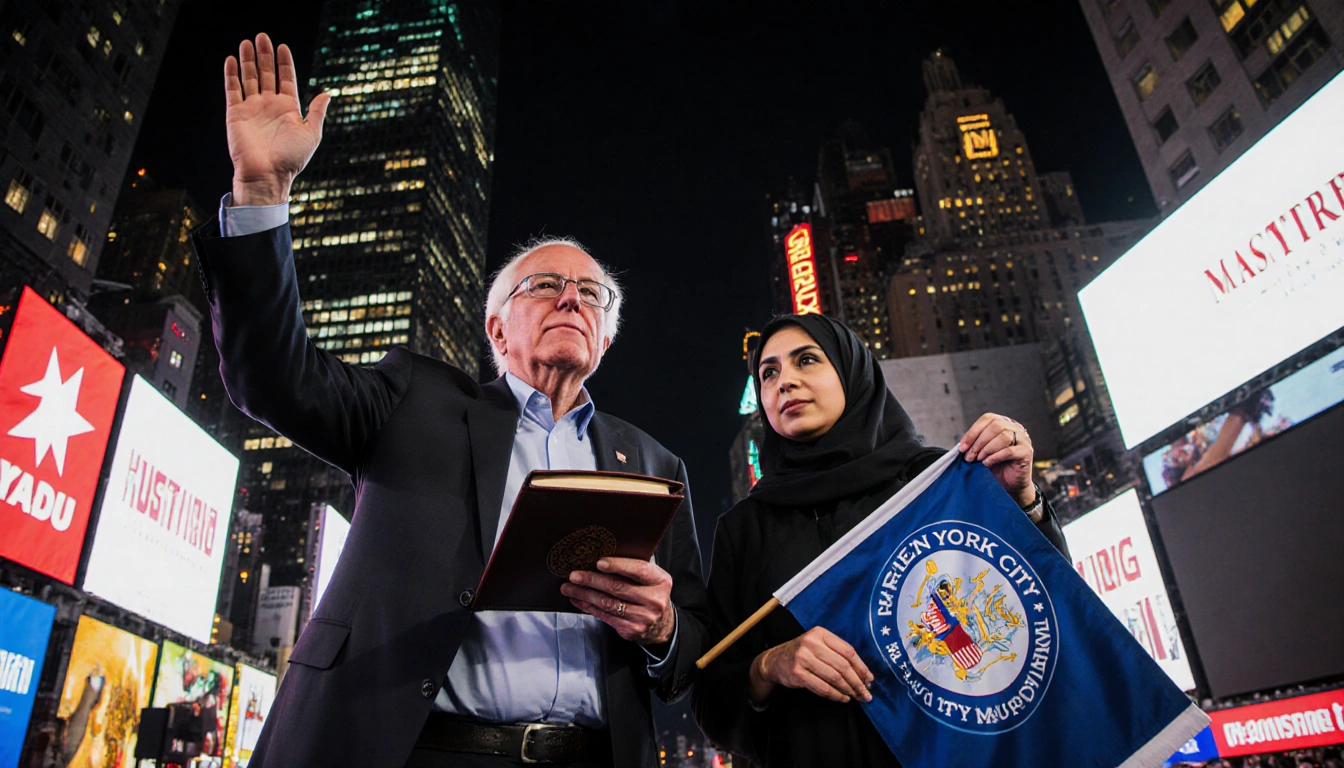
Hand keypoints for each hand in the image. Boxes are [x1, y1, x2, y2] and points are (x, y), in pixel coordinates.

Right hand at [224, 33, 330, 204]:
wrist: (268, 175)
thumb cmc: (291, 158)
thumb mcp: (311, 134)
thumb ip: (316, 112)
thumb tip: (327, 94)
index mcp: (288, 109)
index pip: (286, 79)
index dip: (284, 63)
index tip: (282, 46)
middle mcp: (269, 106)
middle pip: (267, 74)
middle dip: (264, 55)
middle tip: (262, 36)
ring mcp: (252, 108)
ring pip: (249, 78)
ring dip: (248, 60)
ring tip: (247, 42)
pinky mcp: (236, 114)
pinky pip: (233, 90)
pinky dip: (232, 75)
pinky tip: (232, 60)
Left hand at [561, 557, 675, 645]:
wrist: (661, 624)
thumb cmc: (650, 594)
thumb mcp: (651, 579)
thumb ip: (633, 570)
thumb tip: (598, 560)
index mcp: (660, 581)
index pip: (638, 570)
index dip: (617, 566)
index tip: (598, 562)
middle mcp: (654, 600)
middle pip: (618, 587)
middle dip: (592, 580)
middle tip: (574, 575)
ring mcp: (643, 617)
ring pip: (608, 603)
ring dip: (585, 594)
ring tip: (569, 588)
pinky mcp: (631, 629)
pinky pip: (605, 616)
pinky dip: (589, 607)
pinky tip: (579, 600)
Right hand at [748, 627, 872, 704]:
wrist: (774, 660)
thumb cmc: (802, 654)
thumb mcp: (817, 645)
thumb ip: (837, 653)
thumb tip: (864, 674)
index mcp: (820, 633)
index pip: (848, 650)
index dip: (862, 667)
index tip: (870, 679)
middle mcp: (811, 643)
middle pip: (842, 665)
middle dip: (857, 682)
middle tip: (865, 693)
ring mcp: (803, 658)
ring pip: (834, 677)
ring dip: (848, 690)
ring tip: (856, 697)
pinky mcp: (797, 673)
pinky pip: (822, 687)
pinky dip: (836, 695)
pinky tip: (843, 698)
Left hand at [959, 412, 1033, 506]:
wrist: (1010, 484)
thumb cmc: (996, 466)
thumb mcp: (982, 452)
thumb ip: (975, 444)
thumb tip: (962, 444)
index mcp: (1004, 422)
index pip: (988, 418)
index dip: (973, 431)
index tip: (962, 447)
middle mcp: (1016, 428)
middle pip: (996, 426)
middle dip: (978, 441)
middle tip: (969, 456)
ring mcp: (1023, 439)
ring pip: (1003, 437)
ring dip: (986, 449)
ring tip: (978, 460)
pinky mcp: (1027, 452)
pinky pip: (1009, 451)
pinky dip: (995, 457)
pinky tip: (987, 463)